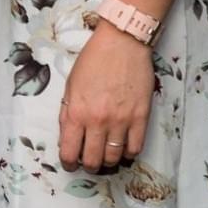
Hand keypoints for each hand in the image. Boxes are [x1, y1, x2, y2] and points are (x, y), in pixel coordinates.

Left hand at [58, 21, 154, 172]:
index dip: (69, 162)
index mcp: (77, 111)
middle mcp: (98, 121)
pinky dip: (128, 153)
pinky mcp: (141, 118)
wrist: (122, 42)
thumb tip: (67, 137)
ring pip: (114, 159)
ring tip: (105, 154)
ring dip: (108, 161)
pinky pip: (135, 149)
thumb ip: (67, 112)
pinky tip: (123, 145)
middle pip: (93, 161)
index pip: (69, 152)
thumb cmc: (93, 59)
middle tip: (89, 160)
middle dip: (88, 165)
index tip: (70, 162)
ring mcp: (121, 121)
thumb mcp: (70, 84)